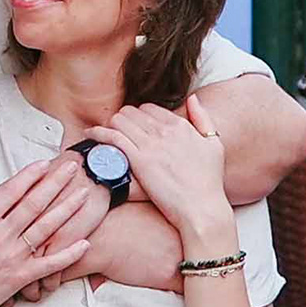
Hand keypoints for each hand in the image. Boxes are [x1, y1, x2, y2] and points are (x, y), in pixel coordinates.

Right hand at [0, 162, 91, 306]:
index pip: (11, 192)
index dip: (30, 176)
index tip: (45, 163)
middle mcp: (0, 235)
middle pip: (34, 204)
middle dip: (55, 183)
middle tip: (73, 169)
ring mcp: (12, 257)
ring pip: (45, 229)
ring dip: (67, 210)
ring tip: (84, 195)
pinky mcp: (20, 277)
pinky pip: (48, 264)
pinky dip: (67, 254)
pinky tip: (84, 243)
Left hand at [101, 100, 233, 252]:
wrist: (202, 209)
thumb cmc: (209, 181)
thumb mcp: (214, 144)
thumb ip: (203, 118)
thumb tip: (192, 98)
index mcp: (180, 124)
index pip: (149, 108)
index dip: (138, 116)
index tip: (133, 126)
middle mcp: (164, 130)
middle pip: (131, 111)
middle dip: (122, 119)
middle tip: (117, 130)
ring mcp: (150, 145)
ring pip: (119, 120)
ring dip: (110, 125)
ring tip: (104, 133)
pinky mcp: (139, 161)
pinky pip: (113, 137)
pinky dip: (99, 132)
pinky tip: (91, 134)